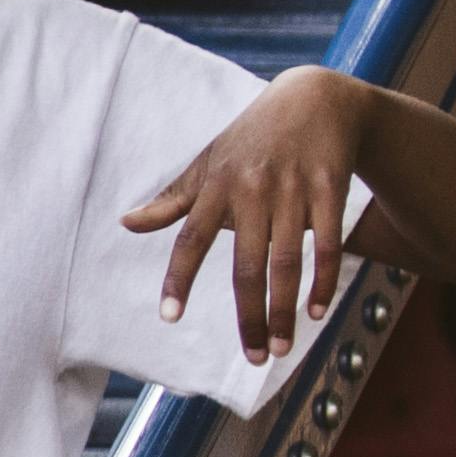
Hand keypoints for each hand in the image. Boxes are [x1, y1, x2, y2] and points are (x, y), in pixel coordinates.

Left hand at [122, 69, 380, 364]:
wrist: (315, 98)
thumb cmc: (252, 138)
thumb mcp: (207, 163)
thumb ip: (171, 200)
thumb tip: (126, 223)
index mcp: (216, 185)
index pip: (190, 239)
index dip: (178, 278)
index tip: (169, 317)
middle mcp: (252, 189)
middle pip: (247, 265)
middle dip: (250, 316)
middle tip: (256, 357)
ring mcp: (293, 189)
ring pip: (287, 262)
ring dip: (285, 310)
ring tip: (283, 348)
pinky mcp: (329, 188)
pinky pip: (327, 244)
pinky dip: (323, 280)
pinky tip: (317, 311)